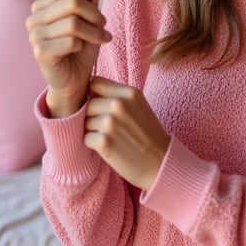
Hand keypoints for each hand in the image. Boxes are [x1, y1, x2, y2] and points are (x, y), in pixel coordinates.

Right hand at [27, 0, 110, 116]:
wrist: (73, 81)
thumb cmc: (81, 48)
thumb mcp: (89, 19)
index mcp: (45, 3)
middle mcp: (36, 16)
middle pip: (73, 0)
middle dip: (95, 13)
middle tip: (104, 25)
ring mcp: (35, 34)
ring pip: (74, 22)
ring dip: (94, 31)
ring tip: (101, 38)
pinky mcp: (39, 51)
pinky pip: (70, 41)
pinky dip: (83, 45)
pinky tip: (83, 51)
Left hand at [84, 76, 170, 191]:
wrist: (160, 163)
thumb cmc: (148, 134)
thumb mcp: (138, 106)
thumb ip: (118, 96)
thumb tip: (90, 92)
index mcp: (129, 93)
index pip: (95, 82)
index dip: (94, 94)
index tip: (101, 106)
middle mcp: (119, 104)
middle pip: (88, 103)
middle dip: (93, 115)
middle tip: (107, 127)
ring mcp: (110, 122)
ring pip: (84, 121)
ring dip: (93, 130)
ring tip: (110, 137)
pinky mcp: (104, 142)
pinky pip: (85, 138)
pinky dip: (92, 144)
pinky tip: (108, 147)